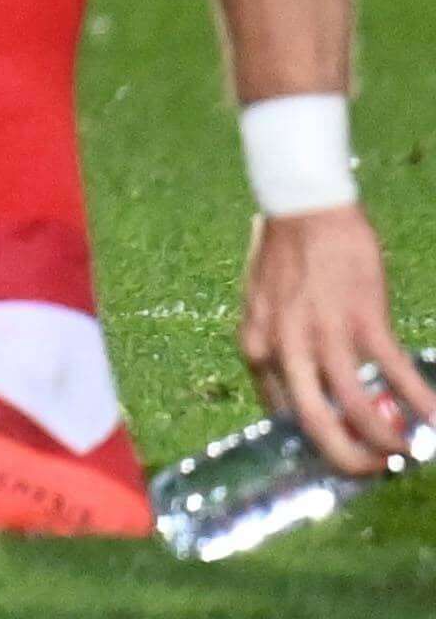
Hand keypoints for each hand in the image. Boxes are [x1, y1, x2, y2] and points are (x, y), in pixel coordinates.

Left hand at [248, 203, 431, 476]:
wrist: (302, 205)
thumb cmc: (284, 252)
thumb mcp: (261, 305)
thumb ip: (277, 344)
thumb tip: (301, 382)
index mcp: (256, 345)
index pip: (278, 413)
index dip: (311, 440)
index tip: (336, 451)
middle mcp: (284, 346)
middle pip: (314, 423)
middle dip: (345, 457)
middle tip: (371, 470)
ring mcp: (324, 333)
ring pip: (357, 408)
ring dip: (385, 438)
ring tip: (404, 452)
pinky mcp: (363, 318)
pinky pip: (395, 373)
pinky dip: (419, 402)